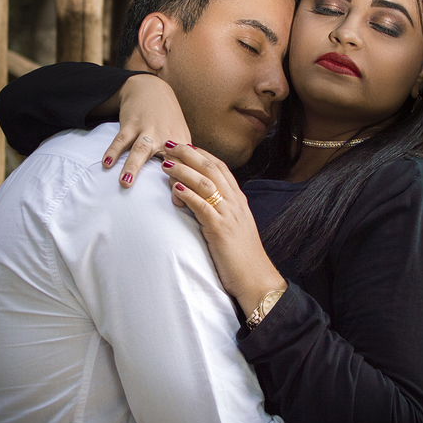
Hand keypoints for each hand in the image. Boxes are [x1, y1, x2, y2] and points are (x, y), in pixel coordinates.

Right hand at [101, 75, 191, 187]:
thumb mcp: (181, 137)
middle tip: (168, 197)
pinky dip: (113, 151)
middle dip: (169, 176)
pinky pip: (121, 139)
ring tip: (125, 182)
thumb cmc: (167, 119)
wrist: (151, 89)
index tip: (182, 202)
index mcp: (182, 144)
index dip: (185, 183)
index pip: (186, 167)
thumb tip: (183, 192)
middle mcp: (167, 137)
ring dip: (132, 166)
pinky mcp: (132, 122)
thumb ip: (182, 162)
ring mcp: (148, 129)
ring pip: (141, 149)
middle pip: (169, 159)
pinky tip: (106, 163)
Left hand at [161, 143, 285, 316]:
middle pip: (211, 169)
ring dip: (183, 171)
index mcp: (239, 200)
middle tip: (170, 144)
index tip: (185, 144)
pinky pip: (202, 206)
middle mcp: (235, 202)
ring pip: (205, 183)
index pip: (220, 167)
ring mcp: (229, 215)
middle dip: (189, 154)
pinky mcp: (220, 229)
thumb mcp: (233, 227)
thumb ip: (220, 211)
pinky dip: (188, 195)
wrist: (256, 279)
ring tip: (165, 163)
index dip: (201, 154)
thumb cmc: (241, 256)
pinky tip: (175, 188)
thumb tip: (200, 200)